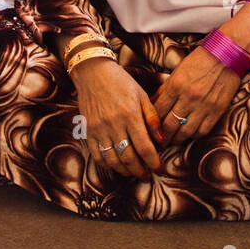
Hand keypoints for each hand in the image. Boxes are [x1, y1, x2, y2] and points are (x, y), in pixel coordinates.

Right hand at [71, 58, 162, 178]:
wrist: (93, 72)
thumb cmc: (121, 82)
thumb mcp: (142, 95)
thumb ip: (152, 118)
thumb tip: (161, 141)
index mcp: (130, 114)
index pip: (144, 147)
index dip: (154, 163)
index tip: (160, 170)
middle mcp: (113, 124)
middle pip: (128, 157)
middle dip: (140, 171)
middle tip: (147, 176)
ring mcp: (98, 129)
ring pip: (112, 160)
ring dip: (124, 171)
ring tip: (133, 173)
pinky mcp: (88, 131)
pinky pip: (97, 155)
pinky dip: (107, 165)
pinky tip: (116, 165)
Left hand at [152, 46, 241, 144]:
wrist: (226, 55)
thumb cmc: (199, 61)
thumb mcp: (177, 71)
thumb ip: (164, 90)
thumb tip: (152, 105)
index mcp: (175, 85)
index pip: (158, 111)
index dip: (152, 124)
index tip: (150, 131)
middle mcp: (188, 97)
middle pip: (169, 125)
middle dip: (162, 137)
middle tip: (158, 143)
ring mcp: (204, 106)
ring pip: (185, 132)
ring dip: (176, 139)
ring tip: (172, 141)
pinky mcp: (217, 111)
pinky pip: (203, 131)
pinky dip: (194, 135)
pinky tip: (189, 135)